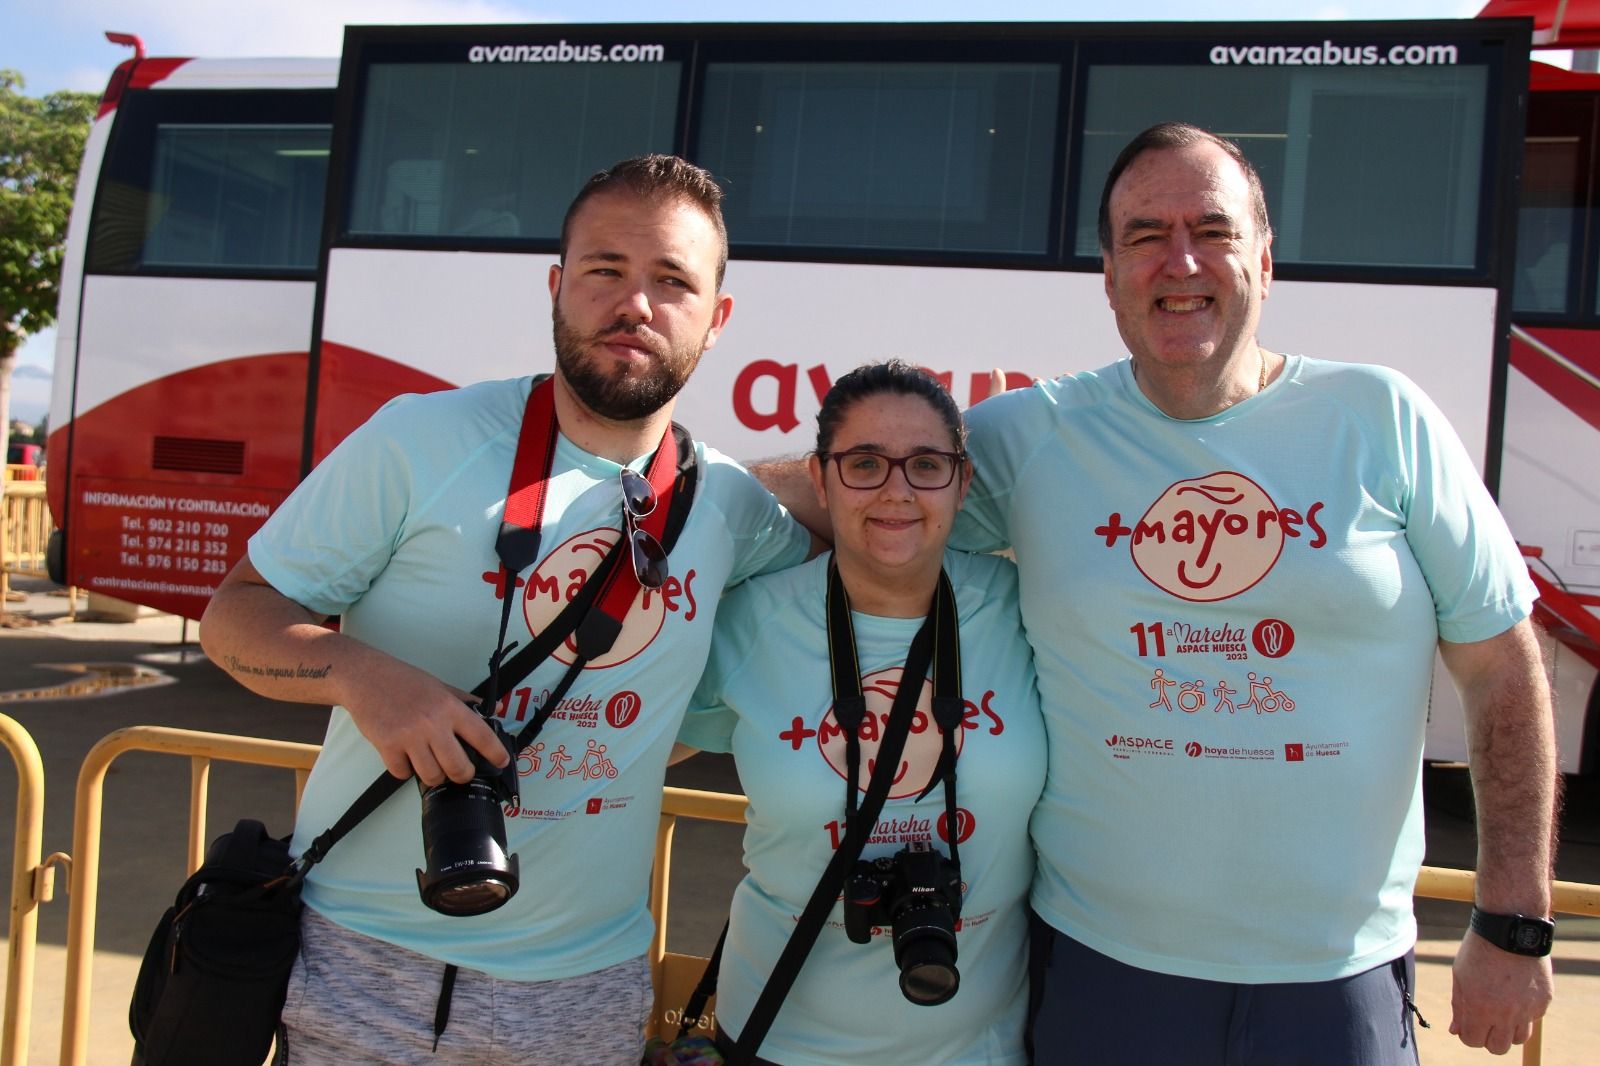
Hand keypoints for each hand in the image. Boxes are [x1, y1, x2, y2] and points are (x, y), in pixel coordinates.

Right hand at [339, 660, 510, 785]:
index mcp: (449, 707)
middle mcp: (432, 723)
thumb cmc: (402, 680)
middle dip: (462, 775)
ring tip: (430, 764)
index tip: (502, 761)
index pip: (482, 735)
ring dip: (434, 775)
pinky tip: (406, 758)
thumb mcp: (440, 686)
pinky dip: (405, 771)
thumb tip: (494, 710)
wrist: (365, 677)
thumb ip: (466, 701)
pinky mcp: (387, 746)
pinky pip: (402, 773)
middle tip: (460, 772)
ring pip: (432, 775)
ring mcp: (409, 736)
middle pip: (458, 767)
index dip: (496, 753)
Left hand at [1449, 927, 1553, 1053]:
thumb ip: (1459, 1006)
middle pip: (1498, 1048)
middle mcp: (1505, 1014)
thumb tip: (1456, 1030)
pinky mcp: (1543, 1001)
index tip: (1469, 1023)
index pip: (1473, 1041)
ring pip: (1518, 1038)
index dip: (1468, 1034)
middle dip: (1489, 1037)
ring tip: (1502, 1009)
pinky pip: (1533, 1019)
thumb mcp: (1461, 976)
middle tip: (1486, 1020)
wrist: (1510, 928)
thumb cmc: (1480, 950)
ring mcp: (1527, 1009)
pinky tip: (1517, 993)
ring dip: (1508, 1029)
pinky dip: (1525, 1013)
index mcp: (1480, 1008)